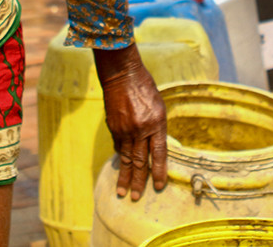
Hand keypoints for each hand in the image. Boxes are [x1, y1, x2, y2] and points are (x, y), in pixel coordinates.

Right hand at [94, 44, 167, 201]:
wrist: (122, 75)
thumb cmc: (145, 88)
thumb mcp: (159, 107)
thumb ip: (157, 128)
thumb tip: (154, 147)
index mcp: (156, 124)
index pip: (158, 155)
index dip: (158, 172)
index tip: (158, 186)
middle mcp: (140, 130)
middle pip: (140, 162)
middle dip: (138, 182)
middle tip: (136, 197)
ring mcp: (125, 130)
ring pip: (126, 159)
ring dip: (124, 177)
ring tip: (122, 192)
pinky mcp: (113, 128)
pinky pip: (118, 147)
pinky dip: (119, 158)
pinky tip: (120, 168)